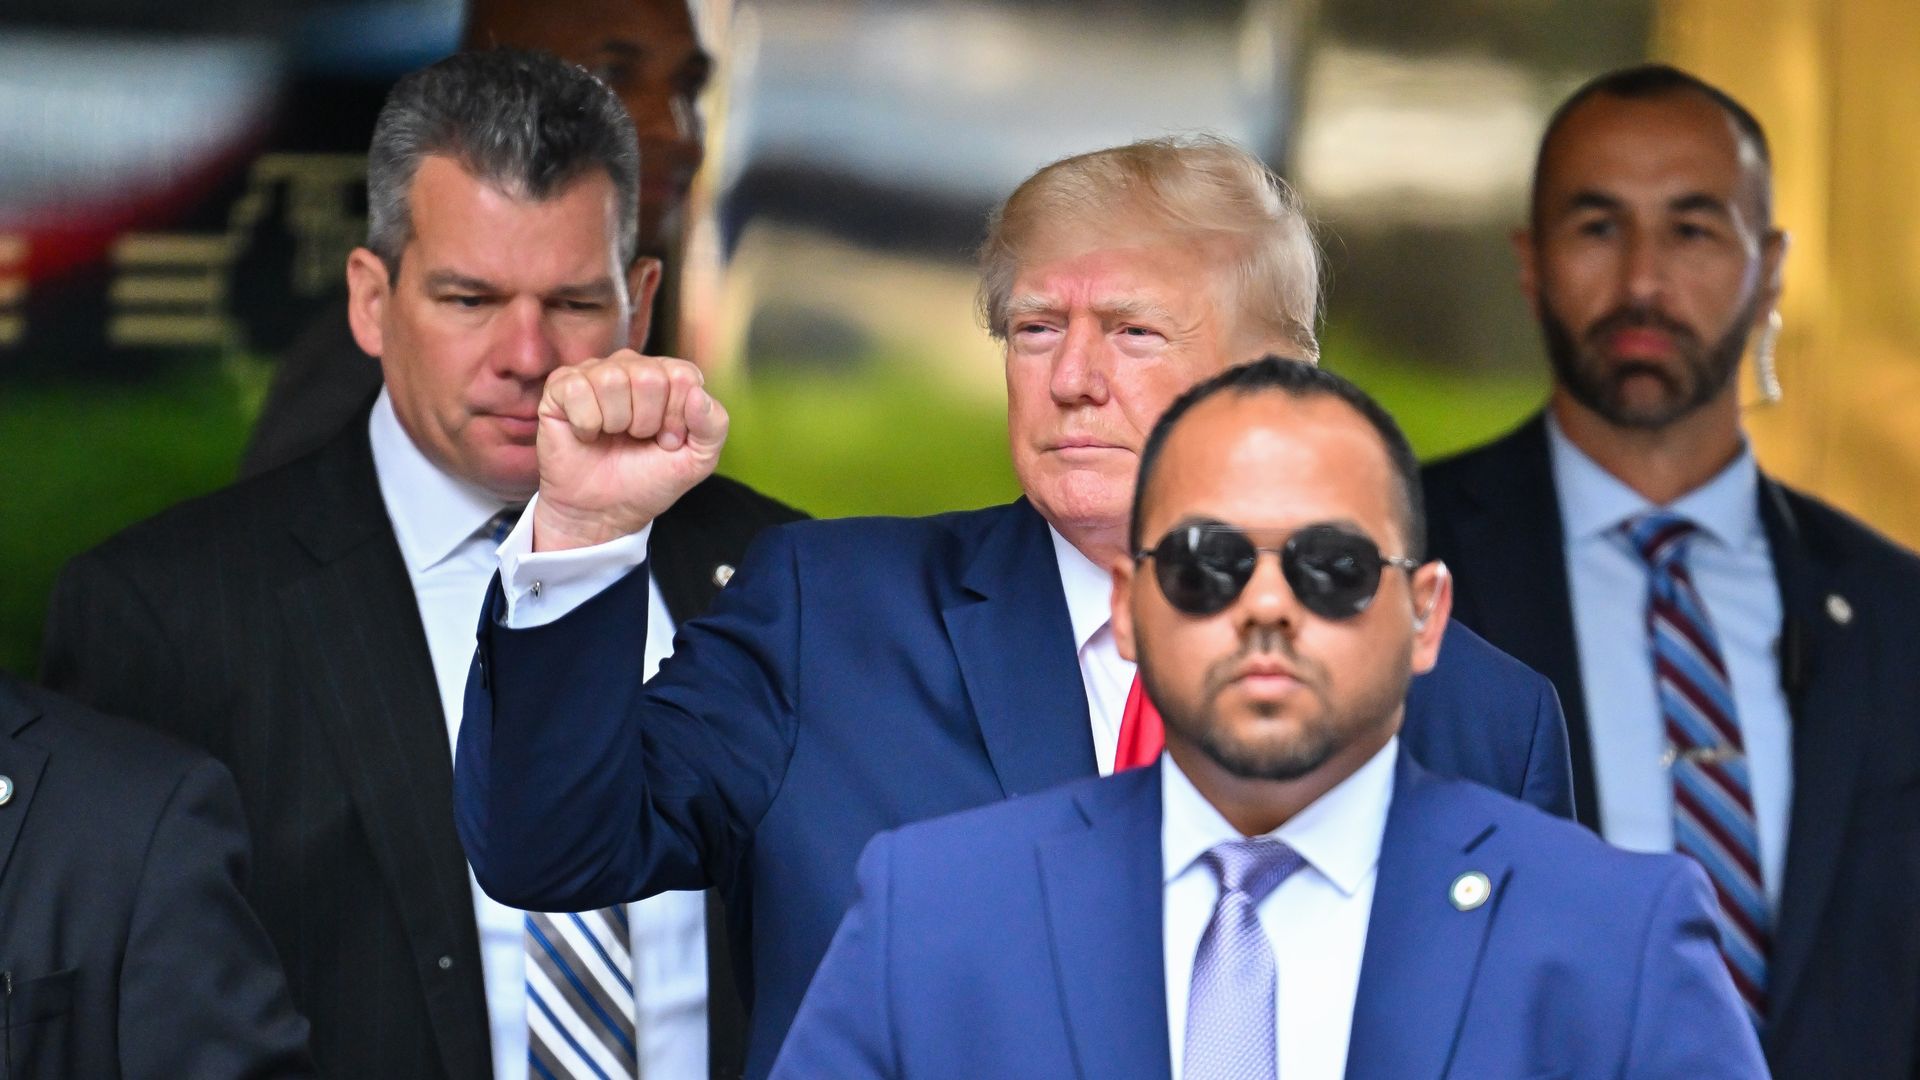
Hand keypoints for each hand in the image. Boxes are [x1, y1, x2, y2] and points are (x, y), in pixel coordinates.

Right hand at [531, 351, 728, 550]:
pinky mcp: (561, 387)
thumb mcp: (697, 460)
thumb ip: (713, 426)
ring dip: (616, 423)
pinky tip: (586, 434)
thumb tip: (699, 394)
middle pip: (649, 376)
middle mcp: (630, 366)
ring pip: (612, 380)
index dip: (677, 417)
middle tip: (637, 441)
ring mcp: (594, 373)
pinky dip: (586, 424)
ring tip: (611, 437)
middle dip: (646, 422)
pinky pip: (578, 390)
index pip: (682, 376)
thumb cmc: (647, 480)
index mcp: (667, 376)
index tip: (667, 441)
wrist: (603, 511)